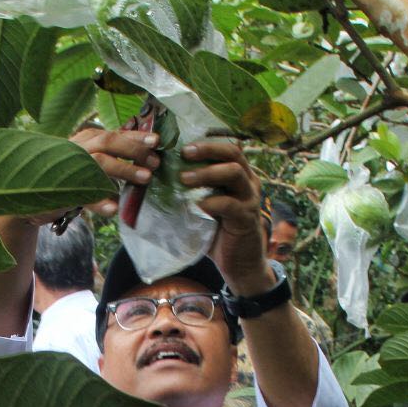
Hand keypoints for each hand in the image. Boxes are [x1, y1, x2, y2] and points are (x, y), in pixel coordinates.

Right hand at [67, 127, 160, 219]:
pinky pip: (84, 194)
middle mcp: (79, 148)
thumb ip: (114, 158)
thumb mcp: (93, 162)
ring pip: (98, 162)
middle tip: (155, 163)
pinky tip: (113, 208)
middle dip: (134, 150)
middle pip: (108, 142)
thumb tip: (148, 162)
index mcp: (88, 140)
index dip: (136, 136)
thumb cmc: (73, 177)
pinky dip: (99, 202)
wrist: (36, 194)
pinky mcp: (63, 189)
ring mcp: (70, 167)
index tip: (156, 140)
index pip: (115, 134)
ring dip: (124, 169)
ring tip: (145, 178)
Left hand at [178, 140, 267, 293]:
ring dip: (207, 172)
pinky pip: (231, 204)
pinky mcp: (247, 218)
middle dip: (207, 149)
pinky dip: (212, 203)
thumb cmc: (218, 233)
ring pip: (234, 173)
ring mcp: (250, 199)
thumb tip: (157, 177)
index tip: (181, 144)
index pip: (226, 147)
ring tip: (184, 179)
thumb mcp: (204, 207)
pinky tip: (197, 207)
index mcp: (238, 174)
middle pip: (233, 153)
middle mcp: (248, 181)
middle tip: (184, 153)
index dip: (206, 141)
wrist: (240, 265)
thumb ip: (192, 191)